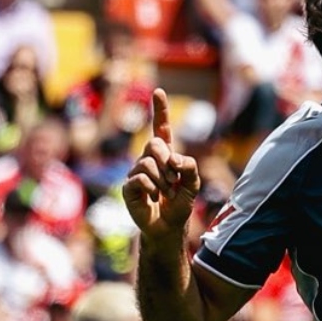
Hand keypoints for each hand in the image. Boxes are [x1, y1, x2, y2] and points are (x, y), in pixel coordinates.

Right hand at [122, 89, 201, 244]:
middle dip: (167, 161)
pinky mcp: (128, 188)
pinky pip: (139, 179)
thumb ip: (189, 167)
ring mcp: (136, 173)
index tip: (158, 92)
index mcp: (165, 155)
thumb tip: (174, 159)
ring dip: (163, 180)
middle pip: (154, 143)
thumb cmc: (179, 204)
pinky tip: (154, 198)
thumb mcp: (193, 184)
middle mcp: (148, 160)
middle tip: (174, 181)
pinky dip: (152, 188)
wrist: (168, 228)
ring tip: (166, 194)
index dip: (160, 110)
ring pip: (147, 163)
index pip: (161, 128)